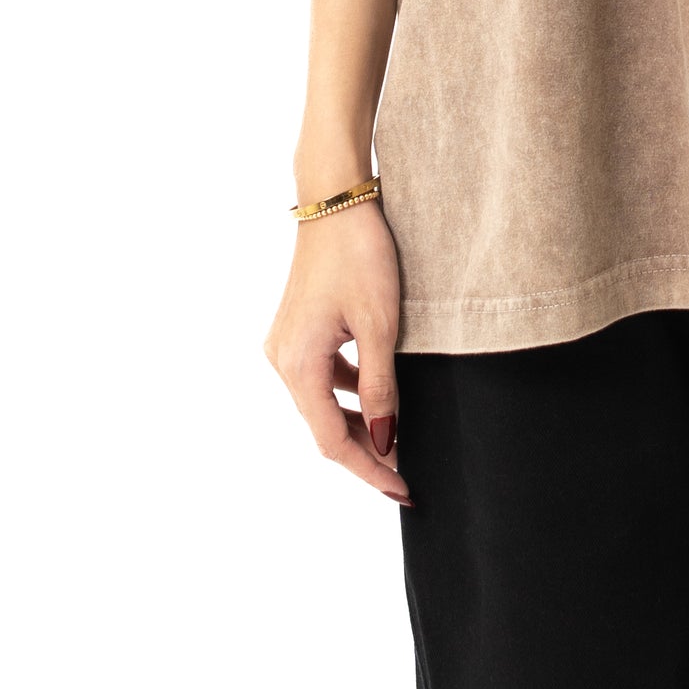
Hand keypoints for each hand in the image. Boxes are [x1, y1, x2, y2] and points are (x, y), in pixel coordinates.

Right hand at [264, 198, 410, 504]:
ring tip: (397, 438)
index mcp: (297, 364)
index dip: (369, 470)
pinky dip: (348, 392)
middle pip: (323, 425)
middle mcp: (282, 359)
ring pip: (322, 402)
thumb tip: (386, 443)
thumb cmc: (360, 254)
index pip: (332, 440)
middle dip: (365, 451)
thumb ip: (381, 387)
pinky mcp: (297, 328)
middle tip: (405, 473)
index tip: (403, 489)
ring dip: (357, 422)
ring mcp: (286, 343)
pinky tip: (376, 393)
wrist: (337, 199)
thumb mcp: (381, 325)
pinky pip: (321, 376)